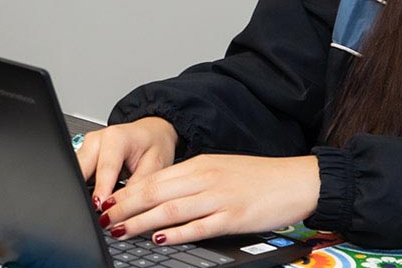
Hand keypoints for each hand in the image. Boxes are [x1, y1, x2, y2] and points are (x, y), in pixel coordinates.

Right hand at [78, 117, 179, 209]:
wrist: (152, 133)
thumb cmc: (154, 146)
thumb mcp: (155, 166)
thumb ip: (138, 186)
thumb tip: (121, 207)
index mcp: (116, 137)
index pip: (105, 167)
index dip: (102, 189)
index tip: (100, 207)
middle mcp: (97, 139)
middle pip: (82, 167)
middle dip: (84, 190)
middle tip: (96, 212)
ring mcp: (87, 146)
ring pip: (76, 171)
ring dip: (83, 190)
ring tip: (98, 208)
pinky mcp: (84, 156)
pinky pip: (78, 173)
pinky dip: (84, 188)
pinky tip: (95, 199)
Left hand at [96, 154, 318, 245]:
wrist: (297, 180)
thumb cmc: (259, 177)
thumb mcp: (219, 169)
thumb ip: (191, 180)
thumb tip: (160, 193)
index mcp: (199, 164)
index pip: (153, 178)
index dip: (127, 192)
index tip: (107, 202)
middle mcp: (205, 178)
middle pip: (155, 192)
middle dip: (125, 207)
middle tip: (103, 218)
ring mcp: (219, 198)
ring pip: (171, 209)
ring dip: (141, 220)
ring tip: (120, 230)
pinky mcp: (234, 217)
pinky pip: (199, 226)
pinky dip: (176, 233)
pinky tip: (159, 238)